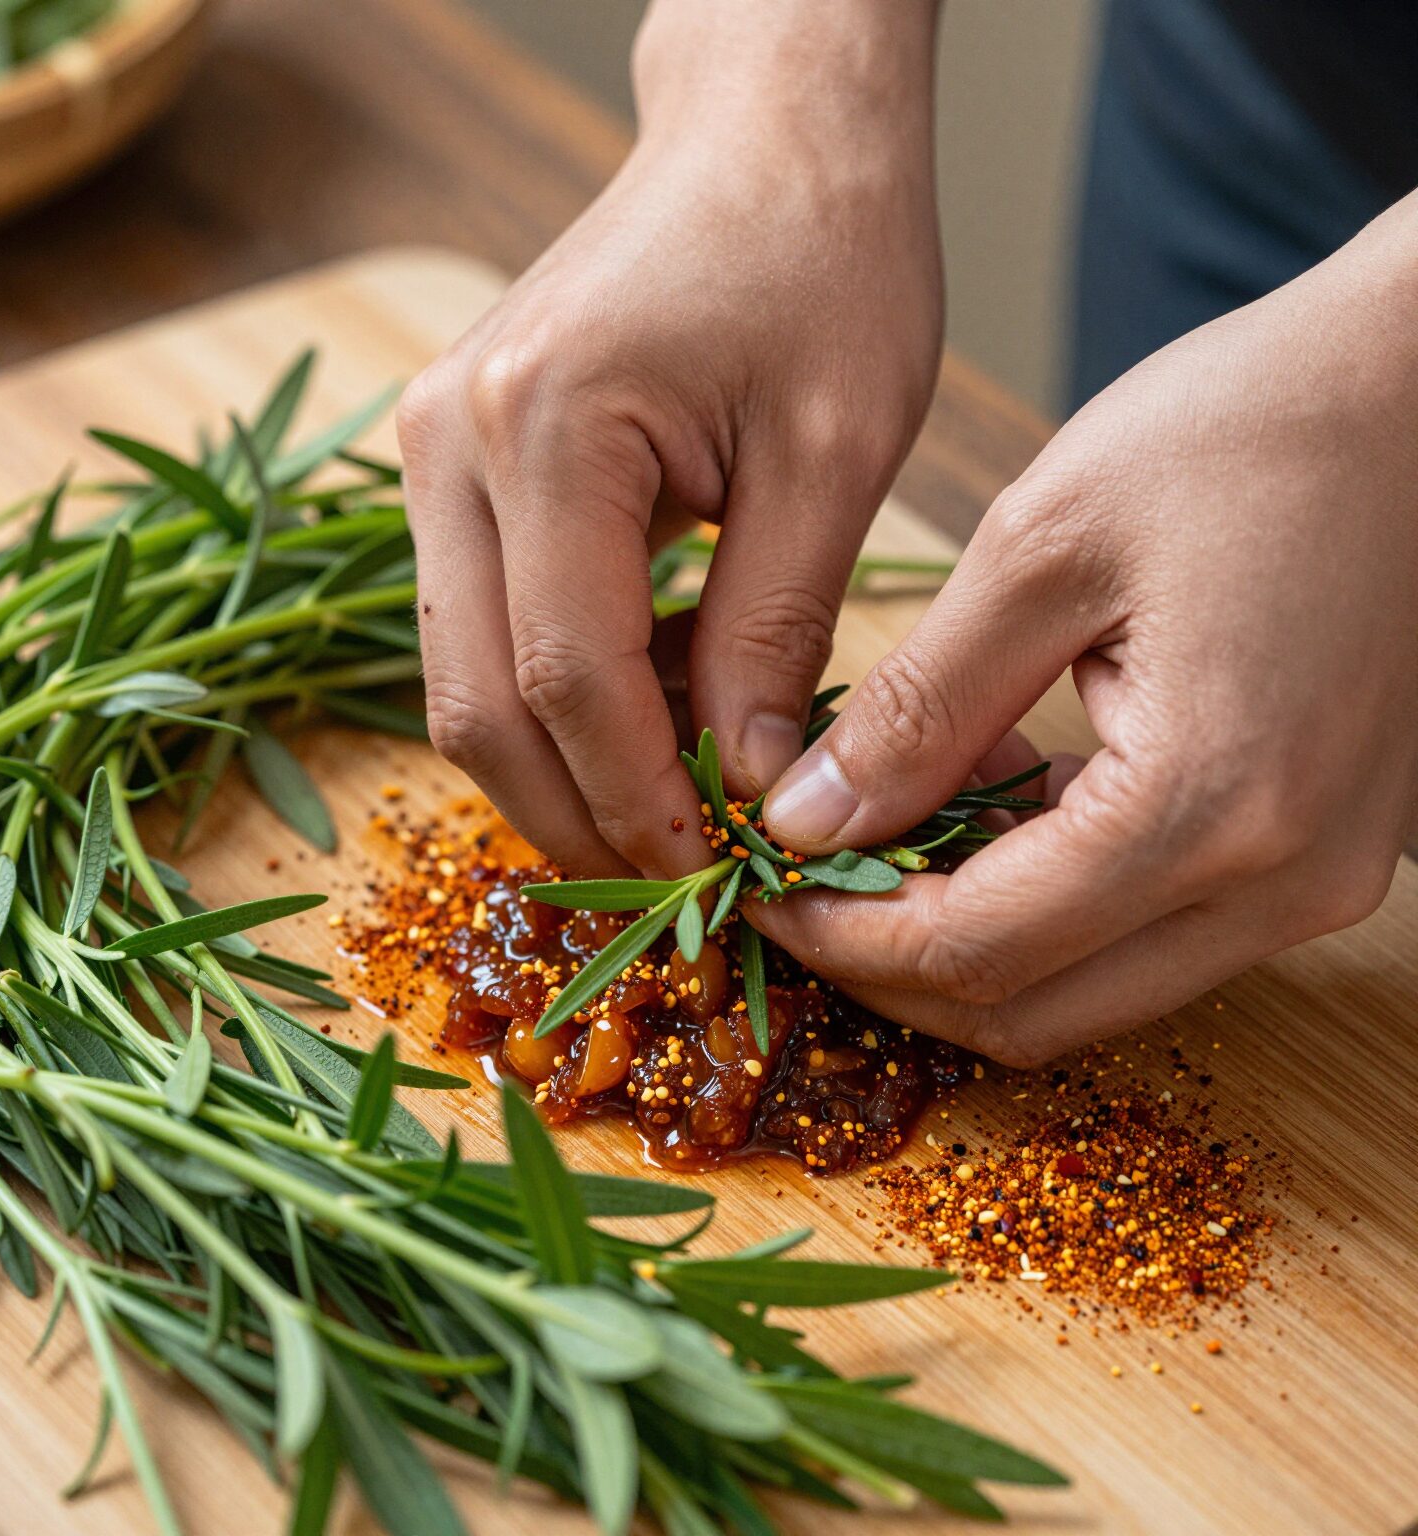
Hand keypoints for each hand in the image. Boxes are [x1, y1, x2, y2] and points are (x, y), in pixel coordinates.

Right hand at [397, 0, 942, 877]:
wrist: (762, 134)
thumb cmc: (821, 257)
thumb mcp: (833, 453)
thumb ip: (777, 632)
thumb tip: (746, 790)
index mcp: (544, 425)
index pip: (564, 675)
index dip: (634, 800)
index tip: (707, 875)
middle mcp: (448, 442)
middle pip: (474, 700)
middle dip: (574, 811)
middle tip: (677, 877)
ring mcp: (431, 453)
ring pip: (459, 675)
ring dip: (560, 765)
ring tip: (676, 802)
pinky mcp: (453, 468)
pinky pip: (480, 624)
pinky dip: (554, 698)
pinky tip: (652, 713)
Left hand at [756, 194, 1417, 1065]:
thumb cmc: (1247, 431)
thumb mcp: (1044, 548)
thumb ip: (917, 708)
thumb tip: (806, 821)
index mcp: (1214, 803)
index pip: (981, 950)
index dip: (844, 937)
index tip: (758, 886)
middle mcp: (1284, 881)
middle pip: (1036, 1009)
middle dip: (892, 968)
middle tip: (797, 887)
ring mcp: (1314, 879)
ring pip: (1090, 986)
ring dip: (962, 939)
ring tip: (871, 838)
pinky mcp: (1312, 851)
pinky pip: (1145, 926)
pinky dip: (1040, 898)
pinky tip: (977, 806)